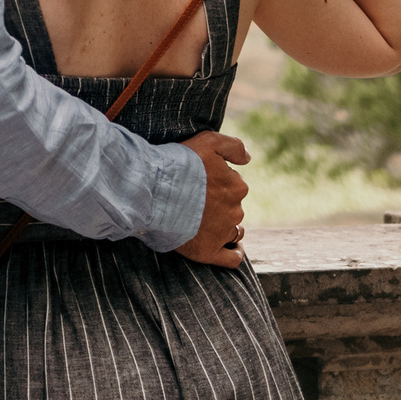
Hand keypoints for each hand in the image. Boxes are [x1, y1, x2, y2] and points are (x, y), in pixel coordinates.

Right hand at [172, 130, 250, 266]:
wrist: (152, 191)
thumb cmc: (178, 164)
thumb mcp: (209, 141)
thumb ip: (234, 146)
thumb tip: (248, 158)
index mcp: (237, 185)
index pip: (234, 184)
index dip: (217, 181)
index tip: (200, 181)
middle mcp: (235, 210)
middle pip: (232, 207)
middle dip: (219, 203)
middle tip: (194, 199)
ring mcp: (222, 232)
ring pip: (233, 229)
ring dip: (224, 225)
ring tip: (204, 221)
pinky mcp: (208, 251)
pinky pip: (232, 257)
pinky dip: (234, 252)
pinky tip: (233, 248)